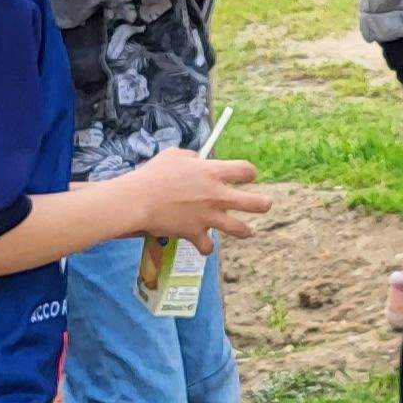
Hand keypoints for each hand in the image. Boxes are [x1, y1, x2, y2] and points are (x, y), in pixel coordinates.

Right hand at [125, 143, 269, 250]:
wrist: (137, 200)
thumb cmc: (153, 174)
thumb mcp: (175, 155)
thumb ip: (193, 159)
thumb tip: (199, 162)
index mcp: (212, 172)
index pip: (246, 170)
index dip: (249, 173)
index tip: (246, 177)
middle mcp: (216, 195)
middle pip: (255, 203)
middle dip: (263, 204)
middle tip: (265, 204)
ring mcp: (208, 217)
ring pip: (240, 229)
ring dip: (245, 231)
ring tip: (247, 231)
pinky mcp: (196, 234)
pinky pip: (208, 247)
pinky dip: (205, 247)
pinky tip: (203, 244)